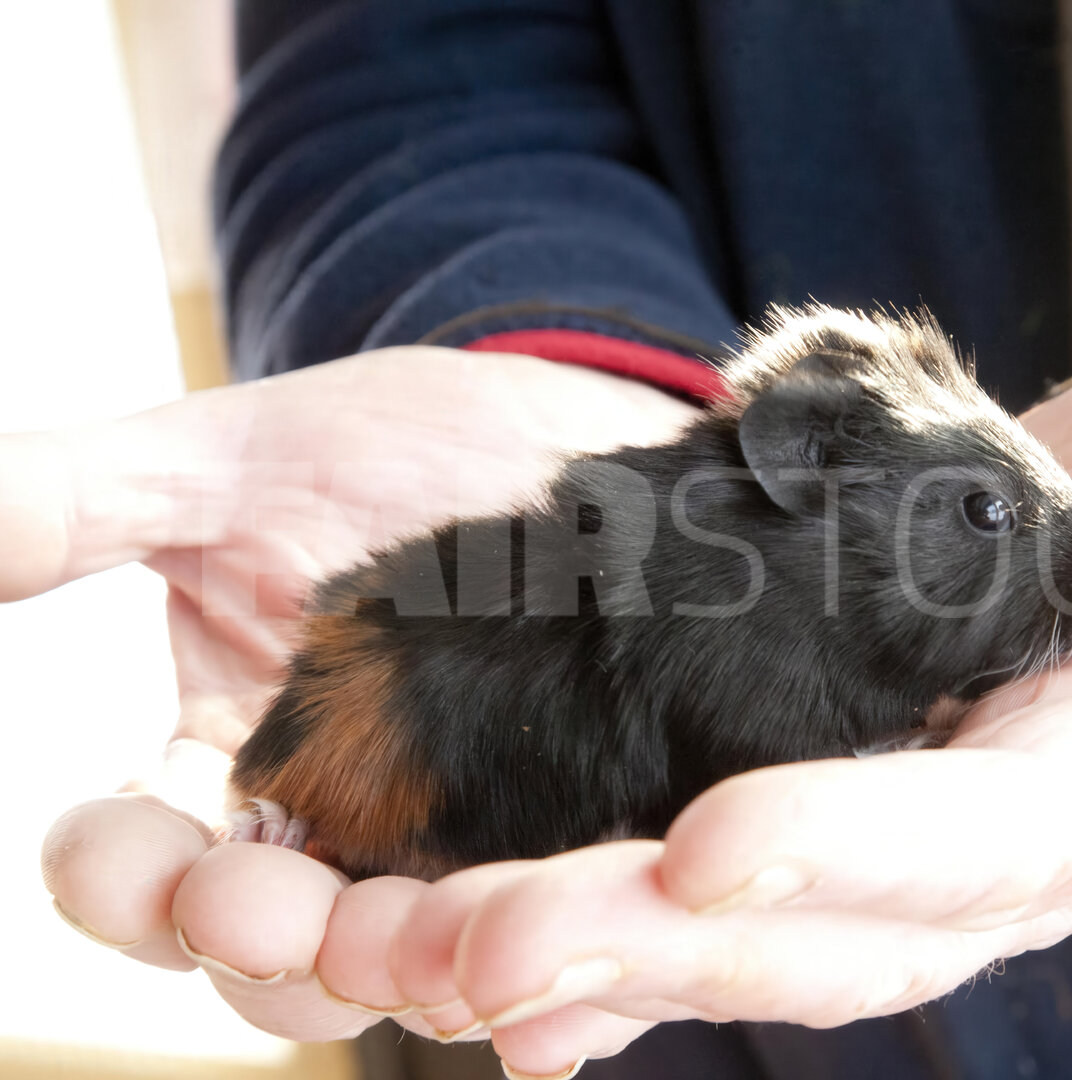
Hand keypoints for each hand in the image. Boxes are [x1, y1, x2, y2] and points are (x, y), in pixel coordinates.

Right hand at [22, 347, 696, 1038]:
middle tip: (274, 918)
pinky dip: (558, 980)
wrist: (568, 439)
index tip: (119, 864)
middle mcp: (334, 831)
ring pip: (413, 968)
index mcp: (227, 763)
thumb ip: (84, 500)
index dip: (115, 879)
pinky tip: (564, 995)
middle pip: (274, 952)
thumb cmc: (397, 447)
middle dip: (265, 946)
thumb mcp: (231, 463)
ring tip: (436, 962)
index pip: (141, 864)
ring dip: (408, 977)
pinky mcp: (568, 847)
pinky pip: (558, 941)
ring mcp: (454, 848)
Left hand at [359, 275, 1071, 1076]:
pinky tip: (463, 963)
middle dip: (659, 939)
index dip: (862, 847)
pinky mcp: (810, 831)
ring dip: (578, 952)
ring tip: (422, 954)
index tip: (717, 846)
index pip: (982, 838)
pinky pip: (689, 906)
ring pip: (725, 937)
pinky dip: (589, 944)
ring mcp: (881, 864)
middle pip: (820, 922)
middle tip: (490, 937)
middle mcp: (980, 864)